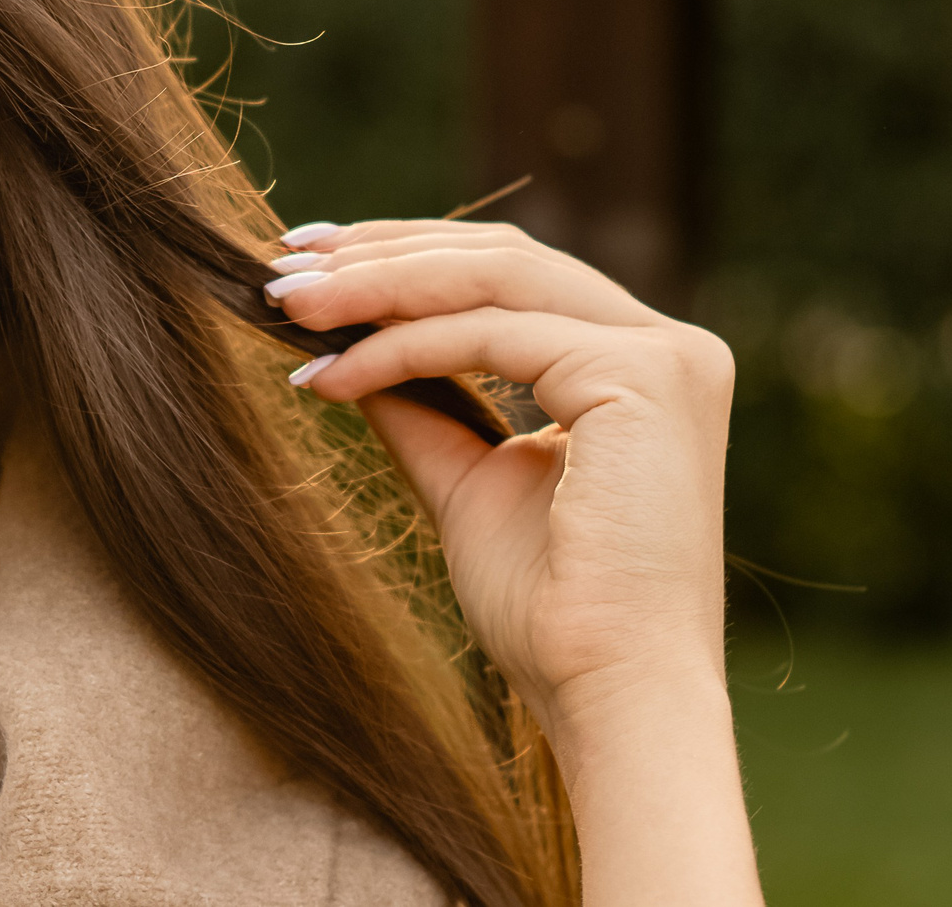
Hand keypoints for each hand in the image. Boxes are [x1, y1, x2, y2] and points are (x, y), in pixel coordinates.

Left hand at [264, 219, 733, 738]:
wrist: (606, 696)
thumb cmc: (549, 613)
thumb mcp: (468, 482)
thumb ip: (422, 405)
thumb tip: (341, 343)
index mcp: (639, 367)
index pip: (512, 276)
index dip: (409, 257)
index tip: (312, 264)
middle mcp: (669, 349)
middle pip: (502, 260)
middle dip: (383, 256)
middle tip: (282, 267)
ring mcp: (666, 358)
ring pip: (492, 280)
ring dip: (377, 286)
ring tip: (289, 306)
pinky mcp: (644, 378)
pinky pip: (491, 336)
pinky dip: (400, 347)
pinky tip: (331, 376)